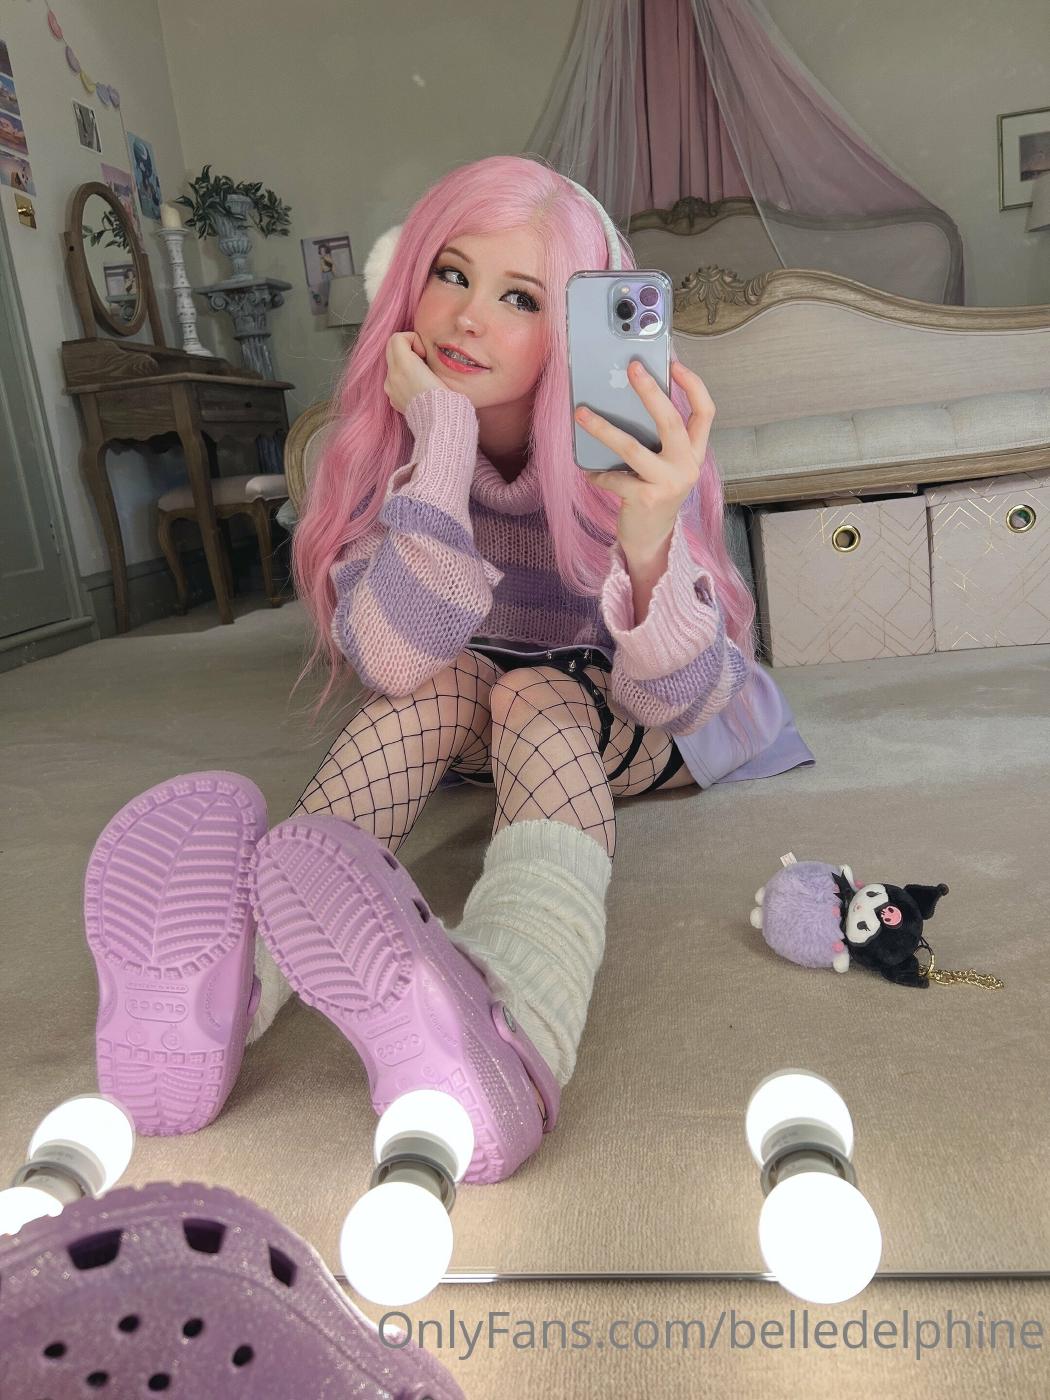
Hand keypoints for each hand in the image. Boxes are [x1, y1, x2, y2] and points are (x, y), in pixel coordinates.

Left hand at [383, 331, 450, 414]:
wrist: (441, 422)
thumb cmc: (445, 395)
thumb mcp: (438, 365)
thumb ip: (422, 351)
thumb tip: (420, 352)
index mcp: (403, 365)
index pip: (398, 337)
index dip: (414, 340)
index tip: (424, 353)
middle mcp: (392, 375)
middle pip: (391, 348)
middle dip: (407, 350)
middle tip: (422, 360)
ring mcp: (390, 389)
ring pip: (392, 365)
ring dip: (405, 364)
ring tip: (422, 375)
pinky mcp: (393, 400)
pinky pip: (394, 381)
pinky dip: (403, 379)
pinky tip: (417, 388)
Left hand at [574, 360, 714, 560]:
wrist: (651, 538)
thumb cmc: (653, 492)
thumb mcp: (663, 465)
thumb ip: (657, 439)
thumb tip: (626, 400)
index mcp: (694, 453)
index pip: (705, 412)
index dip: (693, 386)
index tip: (674, 364)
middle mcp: (687, 466)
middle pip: (671, 421)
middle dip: (650, 392)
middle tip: (631, 369)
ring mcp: (668, 483)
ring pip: (632, 448)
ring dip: (603, 428)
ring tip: (581, 413)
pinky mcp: (647, 499)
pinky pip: (615, 478)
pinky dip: (598, 473)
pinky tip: (588, 471)